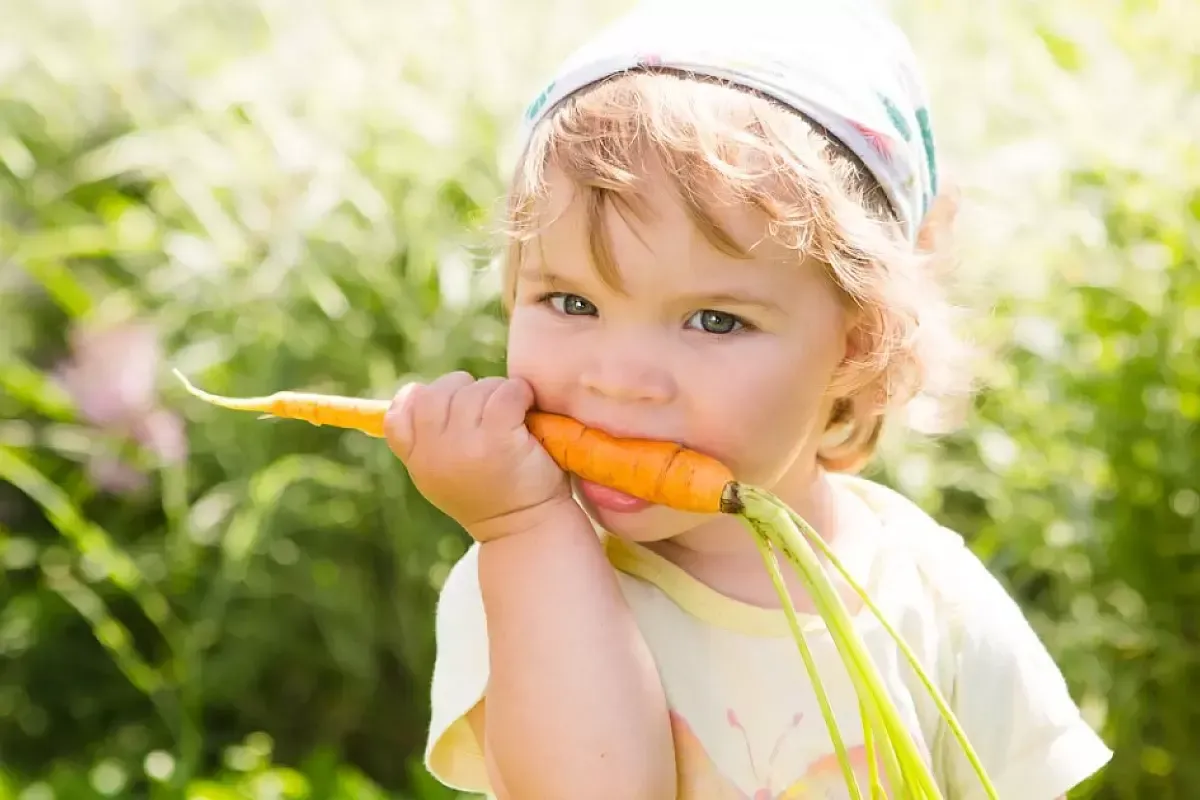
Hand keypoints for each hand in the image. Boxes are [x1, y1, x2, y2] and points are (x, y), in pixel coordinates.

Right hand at [383, 372, 574, 541]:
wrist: (527, 528)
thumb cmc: (493, 494)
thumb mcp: (444, 476)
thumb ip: (427, 441)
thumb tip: (414, 391)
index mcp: (418, 461)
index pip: (398, 414)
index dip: (419, 399)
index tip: (448, 408)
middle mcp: (435, 452)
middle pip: (438, 392)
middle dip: (465, 390)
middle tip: (489, 410)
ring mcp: (465, 445)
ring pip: (475, 389)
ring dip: (497, 392)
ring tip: (511, 415)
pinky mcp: (498, 440)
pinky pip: (505, 393)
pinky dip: (519, 394)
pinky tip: (527, 410)